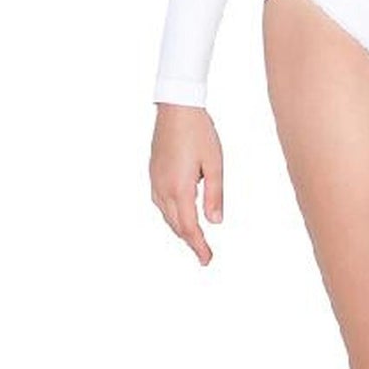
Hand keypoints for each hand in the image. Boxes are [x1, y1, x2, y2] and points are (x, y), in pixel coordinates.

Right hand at [150, 103, 223, 265]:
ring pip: (166, 215)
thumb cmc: (199, 133)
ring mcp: (155, 181)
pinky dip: (171, 215)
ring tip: (194, 239)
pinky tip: (179, 215)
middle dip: (190, 241)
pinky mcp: (153, 173)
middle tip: (204, 255)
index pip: (189, 227)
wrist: (176, 108)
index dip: (198, 246)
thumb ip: (215, 195)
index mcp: (179, 188)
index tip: (207, 260)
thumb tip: (215, 223)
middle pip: (176, 225)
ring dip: (180, 229)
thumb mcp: (215, 164)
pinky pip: (160, 203)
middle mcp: (163, 188)